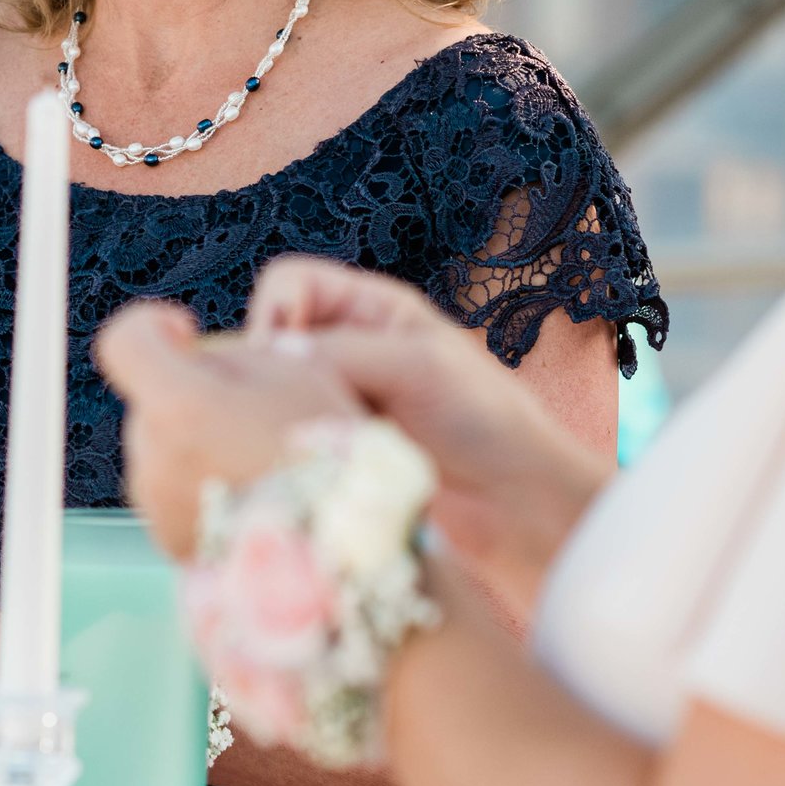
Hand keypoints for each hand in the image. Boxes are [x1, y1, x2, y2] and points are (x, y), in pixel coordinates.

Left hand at [94, 300, 367, 559]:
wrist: (346, 550)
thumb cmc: (327, 453)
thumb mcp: (297, 370)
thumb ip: (237, 355)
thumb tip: (207, 362)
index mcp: (179, 406)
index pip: (124, 343)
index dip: (151, 327)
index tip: (186, 333)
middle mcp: (154, 457)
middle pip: (154, 399)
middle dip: (193, 392)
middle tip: (254, 410)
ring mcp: (158, 505)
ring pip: (164, 446)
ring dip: (198, 441)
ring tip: (262, 462)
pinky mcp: (171, 541)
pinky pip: (174, 493)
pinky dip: (204, 485)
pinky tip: (255, 496)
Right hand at [248, 257, 612, 616]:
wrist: (519, 502)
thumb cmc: (486, 420)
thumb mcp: (418, 366)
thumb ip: (343, 351)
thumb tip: (268, 355)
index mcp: (374, 307)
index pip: (290, 283)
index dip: (270, 313)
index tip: (270, 362)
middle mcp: (353, 345)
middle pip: (273, 335)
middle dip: (265, 369)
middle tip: (278, 411)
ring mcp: (345, 396)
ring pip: (276, 388)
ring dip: (275, 411)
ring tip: (293, 443)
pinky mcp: (340, 444)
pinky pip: (290, 431)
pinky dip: (285, 444)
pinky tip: (297, 467)